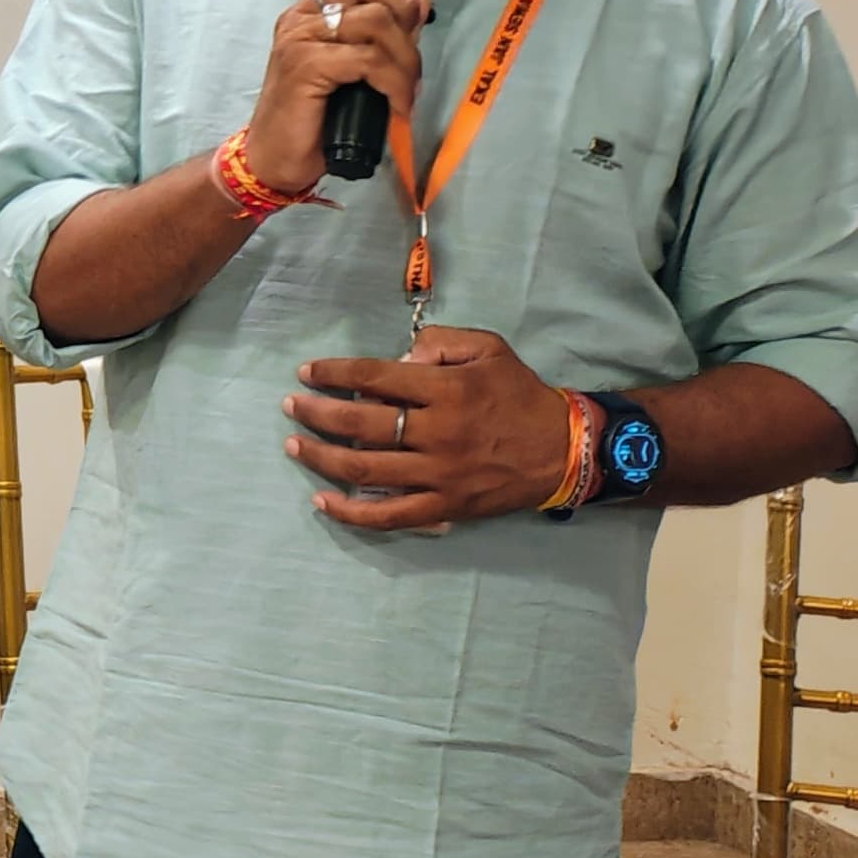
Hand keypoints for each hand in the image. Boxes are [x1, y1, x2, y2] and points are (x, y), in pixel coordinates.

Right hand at [244, 0, 433, 190]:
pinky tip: (397, 105)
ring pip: (374, 18)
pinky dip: (395, 83)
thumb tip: (421, 0)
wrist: (275, 159)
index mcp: (307, 9)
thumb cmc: (315, 116)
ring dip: (406, 56)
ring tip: (406, 88)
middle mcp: (299, 16)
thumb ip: (383, 31)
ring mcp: (299, 39)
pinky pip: (369, 59)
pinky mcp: (306, 66)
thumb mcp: (354, 66)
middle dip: (402, 5)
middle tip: (412, 44)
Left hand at [283, 327, 577, 528]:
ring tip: (293, 446)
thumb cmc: (521, 395)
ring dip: (320, 457)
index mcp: (447, 390)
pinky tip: (321, 502)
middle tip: (290, 406)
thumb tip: (398, 355)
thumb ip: (442, 342)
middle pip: (360, 423)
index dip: (333, 373)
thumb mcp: (491, 350)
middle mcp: (438, 432)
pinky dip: (351, 512)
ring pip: (364, 468)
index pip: (374, 377)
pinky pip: (389, 515)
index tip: (306, 372)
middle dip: (316, 413)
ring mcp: (439, 474)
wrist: (566, 449)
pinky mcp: (444, 506)